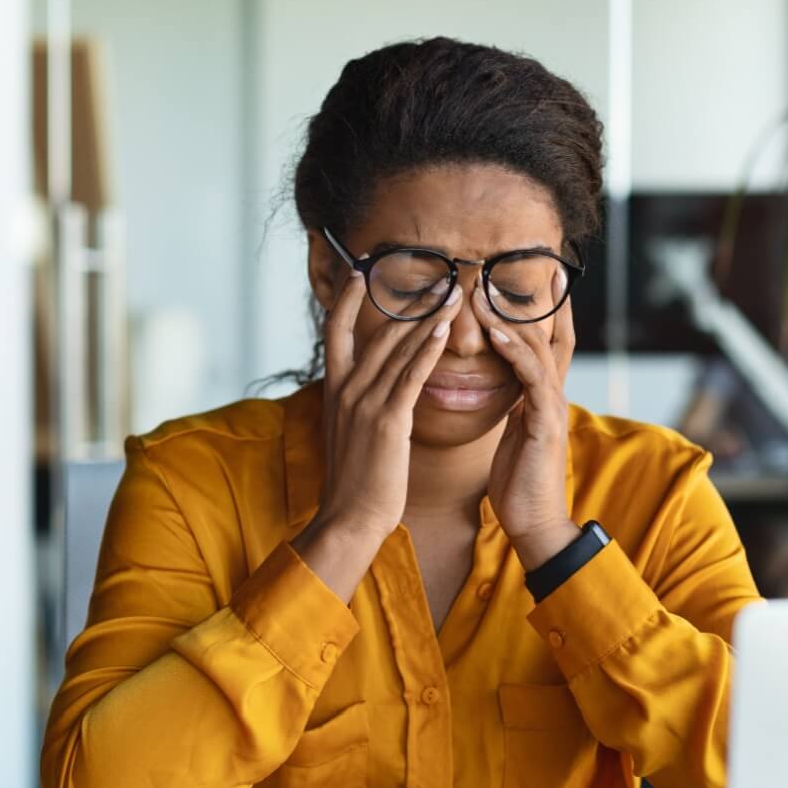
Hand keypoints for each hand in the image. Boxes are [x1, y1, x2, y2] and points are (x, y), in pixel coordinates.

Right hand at [291, 273, 462, 599]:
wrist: (349, 518)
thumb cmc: (356, 482)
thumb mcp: (350, 434)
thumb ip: (358, 405)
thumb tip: (369, 390)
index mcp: (334, 389)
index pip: (335, 328)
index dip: (349, 297)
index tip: (364, 269)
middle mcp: (346, 389)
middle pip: (377, 330)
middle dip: (410, 300)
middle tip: (436, 275)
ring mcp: (364, 403)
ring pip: (398, 347)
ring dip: (428, 315)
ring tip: (453, 291)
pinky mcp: (387, 421)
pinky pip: (410, 376)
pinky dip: (427, 349)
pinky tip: (444, 330)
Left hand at [476, 279, 581, 570]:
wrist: (534, 524)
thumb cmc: (519, 482)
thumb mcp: (513, 433)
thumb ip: (514, 403)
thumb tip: (504, 382)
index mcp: (544, 395)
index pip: (549, 339)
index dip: (548, 306)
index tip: (541, 273)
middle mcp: (554, 393)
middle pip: (547, 333)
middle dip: (527, 299)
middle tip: (502, 267)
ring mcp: (553, 406)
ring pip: (538, 348)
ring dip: (510, 316)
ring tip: (485, 290)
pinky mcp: (546, 422)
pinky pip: (532, 378)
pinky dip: (515, 351)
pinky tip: (498, 332)